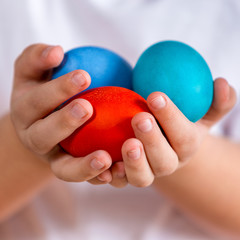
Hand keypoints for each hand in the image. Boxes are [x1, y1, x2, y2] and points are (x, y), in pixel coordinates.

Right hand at [11, 44, 112, 182]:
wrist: (43, 122)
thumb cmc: (43, 91)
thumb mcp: (34, 70)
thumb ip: (40, 58)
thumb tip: (57, 51)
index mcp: (25, 111)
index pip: (37, 100)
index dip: (58, 89)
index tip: (84, 75)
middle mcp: (34, 138)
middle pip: (44, 136)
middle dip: (64, 122)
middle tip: (87, 107)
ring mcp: (52, 158)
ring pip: (62, 168)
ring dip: (83, 166)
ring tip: (104, 158)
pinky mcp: (69, 170)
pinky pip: (82, 178)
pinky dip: (97, 177)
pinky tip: (114, 170)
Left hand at [108, 78, 236, 187]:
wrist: (162, 141)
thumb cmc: (179, 122)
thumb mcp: (201, 111)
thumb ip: (215, 101)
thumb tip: (223, 84)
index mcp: (185, 148)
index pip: (183, 137)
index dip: (171, 118)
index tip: (155, 97)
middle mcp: (166, 164)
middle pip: (163, 161)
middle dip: (153, 141)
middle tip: (140, 119)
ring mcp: (146, 173)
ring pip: (141, 177)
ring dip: (134, 163)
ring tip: (128, 144)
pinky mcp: (125, 176)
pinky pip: (118, 181)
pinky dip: (111, 175)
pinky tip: (103, 163)